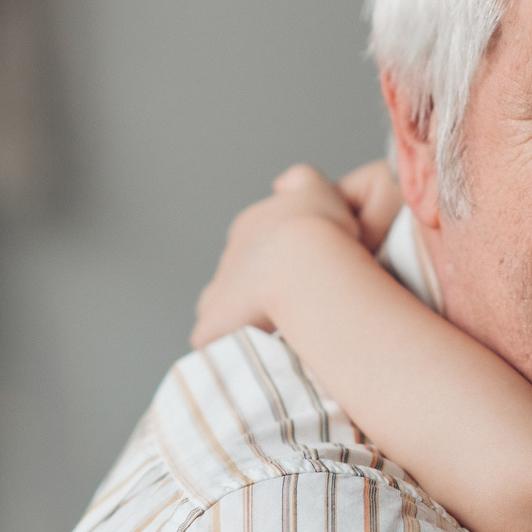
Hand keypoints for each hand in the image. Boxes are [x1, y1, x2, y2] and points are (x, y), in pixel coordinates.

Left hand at [189, 165, 395, 350]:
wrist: (304, 262)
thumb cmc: (318, 229)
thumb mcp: (317, 188)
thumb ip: (301, 180)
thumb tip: (284, 183)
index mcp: (250, 226)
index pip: (257, 243)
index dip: (279, 258)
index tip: (302, 272)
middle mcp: (229, 257)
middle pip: (239, 275)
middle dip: (259, 288)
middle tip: (293, 304)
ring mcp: (217, 293)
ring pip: (223, 306)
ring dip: (242, 316)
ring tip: (273, 331)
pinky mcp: (212, 326)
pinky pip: (215, 339)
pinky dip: (230, 345)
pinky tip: (254, 351)